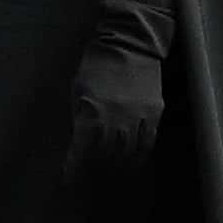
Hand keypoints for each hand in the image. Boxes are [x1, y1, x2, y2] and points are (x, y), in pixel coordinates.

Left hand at [66, 40, 164, 177]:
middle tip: (89, 176)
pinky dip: (139, 155)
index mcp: (92, 111)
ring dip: (117, 165)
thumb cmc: (97, 64)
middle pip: (105, 155)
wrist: (130, 43)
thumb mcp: (78, 88)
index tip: (68, 179)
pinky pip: (148, 142)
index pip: (82, 150)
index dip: (74, 168)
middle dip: (95, 168)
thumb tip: (78, 140)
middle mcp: (116, 117)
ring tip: (110, 172)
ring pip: (128, 152)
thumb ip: (78, 115)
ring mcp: (137, 116)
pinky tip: (132, 160)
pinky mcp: (154, 112)